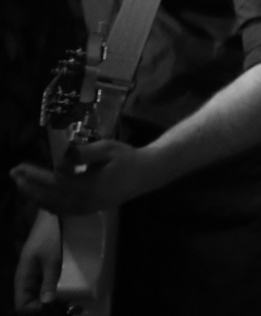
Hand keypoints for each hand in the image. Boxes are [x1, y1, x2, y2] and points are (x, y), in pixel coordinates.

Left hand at [9, 139, 161, 214]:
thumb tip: (62, 158)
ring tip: (22, 185)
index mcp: (89, 185)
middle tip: (14, 174)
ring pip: (53, 206)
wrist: (147, 174)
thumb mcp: (108, 148)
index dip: (34, 175)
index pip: (54, 181)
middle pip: (49, 196)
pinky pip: (62, 210)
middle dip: (28, 186)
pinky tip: (40, 198)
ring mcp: (87, 208)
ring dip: (34, 196)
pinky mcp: (89, 210)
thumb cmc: (128, 158)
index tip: (20, 167)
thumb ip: (85, 153)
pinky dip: (47, 204)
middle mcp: (85, 200)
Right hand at [12, 208, 60, 311]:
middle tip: (64, 306)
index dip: (35, 311)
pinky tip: (65, 291)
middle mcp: (25, 280)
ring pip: (37, 296)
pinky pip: (44, 287)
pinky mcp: (42, 270)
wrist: (50, 218)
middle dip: (43, 308)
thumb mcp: (52, 260)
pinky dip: (52, 291)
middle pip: (29, 303)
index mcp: (23, 279)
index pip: (22, 306)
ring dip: (49, 301)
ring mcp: (34, 275)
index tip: (52, 307)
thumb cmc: (49, 238)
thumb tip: (46, 303)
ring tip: (67, 301)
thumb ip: (49, 281)